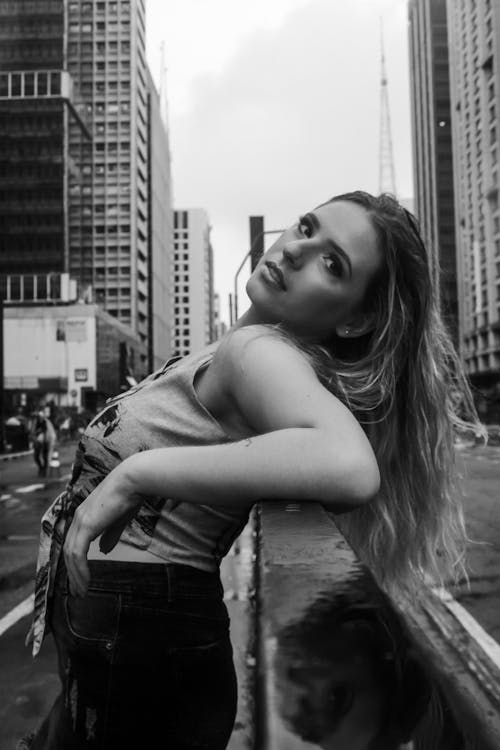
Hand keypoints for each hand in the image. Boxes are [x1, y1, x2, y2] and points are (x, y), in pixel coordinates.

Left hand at [63, 458, 143, 596]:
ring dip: (76, 576)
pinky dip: (80, 570)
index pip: (74, 543)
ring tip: (81, 591)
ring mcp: (80, 521)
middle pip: (68, 552)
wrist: (134, 480)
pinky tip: (86, 581)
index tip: (80, 578)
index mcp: (85, 515)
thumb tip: (103, 551)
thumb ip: (110, 535)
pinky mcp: (86, 526)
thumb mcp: (119, 520)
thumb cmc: (130, 495)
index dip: (75, 562)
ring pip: (71, 556)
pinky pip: (78, 554)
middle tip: (78, 591)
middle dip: (72, 573)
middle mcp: (78, 518)